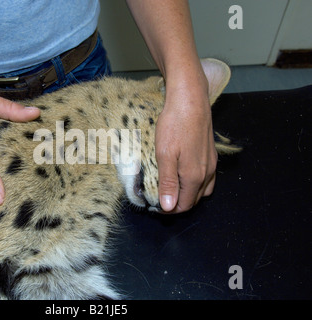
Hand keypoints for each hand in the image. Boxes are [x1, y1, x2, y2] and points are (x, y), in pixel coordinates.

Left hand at [155, 85, 216, 212]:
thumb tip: (169, 207)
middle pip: (194, 199)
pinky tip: (186, 175)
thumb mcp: (165, 155)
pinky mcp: (212, 153)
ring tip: (172, 189)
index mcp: (194, 176)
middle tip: (160, 198)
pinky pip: (208, 177)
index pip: (184, 205)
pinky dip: (197, 183)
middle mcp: (207, 173)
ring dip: (189, 194)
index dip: (170, 210)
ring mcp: (212, 163)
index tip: (155, 206)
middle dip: (178, 203)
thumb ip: (168, 182)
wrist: (190, 100)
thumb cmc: (175, 126)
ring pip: (203, 189)